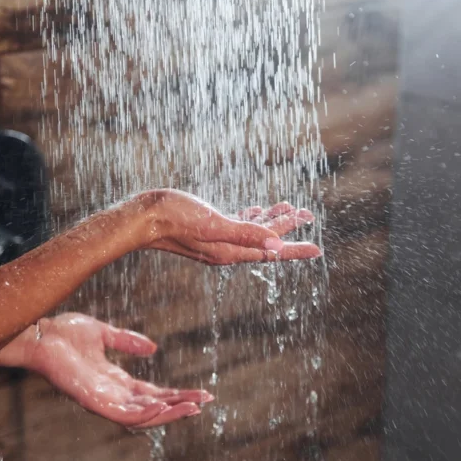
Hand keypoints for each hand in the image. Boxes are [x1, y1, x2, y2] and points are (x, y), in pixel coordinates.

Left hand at [26, 313, 212, 428]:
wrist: (40, 333)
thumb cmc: (64, 333)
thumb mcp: (103, 333)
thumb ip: (127, 340)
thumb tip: (153, 347)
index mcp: (115, 380)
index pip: (152, 393)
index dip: (177, 394)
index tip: (201, 392)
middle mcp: (112, 394)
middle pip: (153, 406)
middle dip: (180, 405)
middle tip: (206, 401)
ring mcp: (103, 400)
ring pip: (143, 416)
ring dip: (169, 413)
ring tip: (193, 408)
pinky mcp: (93, 401)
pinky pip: (123, 415)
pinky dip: (145, 414)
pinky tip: (163, 407)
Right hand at [133, 189, 320, 264]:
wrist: (142, 218)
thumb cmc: (175, 218)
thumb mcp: (214, 224)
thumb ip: (245, 233)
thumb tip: (276, 244)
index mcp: (230, 251)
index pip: (271, 253)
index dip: (295, 249)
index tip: (317, 249)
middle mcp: (226, 249)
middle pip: (265, 241)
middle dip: (287, 228)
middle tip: (308, 214)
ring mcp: (216, 240)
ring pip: (252, 231)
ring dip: (271, 220)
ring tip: (289, 208)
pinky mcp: (207, 229)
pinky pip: (236, 225)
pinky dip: (250, 218)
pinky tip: (256, 209)